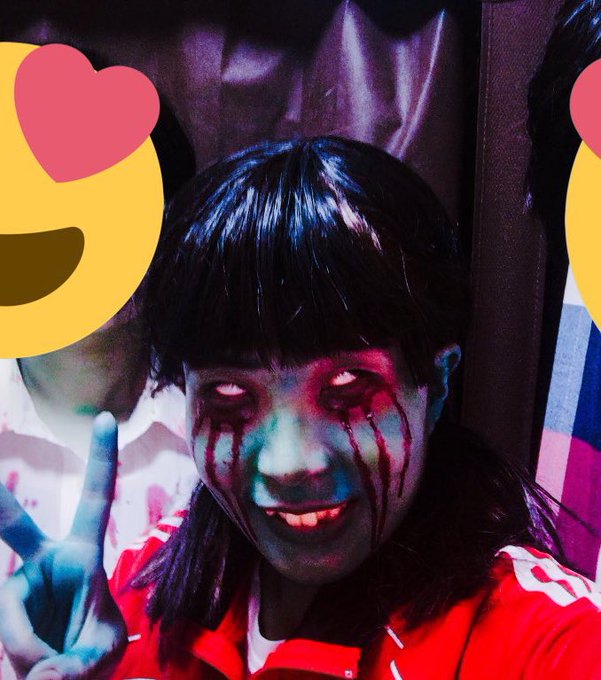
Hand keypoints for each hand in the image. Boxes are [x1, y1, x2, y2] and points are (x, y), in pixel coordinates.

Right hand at [0, 413, 126, 678]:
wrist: (65, 679)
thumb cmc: (93, 654)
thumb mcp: (102, 652)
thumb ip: (79, 662)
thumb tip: (42, 677)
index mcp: (83, 555)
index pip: (95, 499)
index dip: (102, 459)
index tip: (108, 418)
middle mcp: (44, 563)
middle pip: (16, 525)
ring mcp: (18, 589)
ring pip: (15, 618)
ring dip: (35, 651)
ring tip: (53, 669)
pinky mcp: (3, 614)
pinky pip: (11, 637)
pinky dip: (25, 657)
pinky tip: (37, 671)